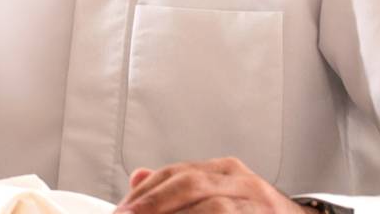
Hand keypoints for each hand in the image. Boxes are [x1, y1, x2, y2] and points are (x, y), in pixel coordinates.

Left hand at [117, 158, 305, 213]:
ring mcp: (259, 202)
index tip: (121, 211)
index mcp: (224, 170)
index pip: (174, 174)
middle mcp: (242, 180)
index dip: (144, 195)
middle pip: (189, 184)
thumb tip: (137, 178)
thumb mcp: (218, 194)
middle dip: (153, 204)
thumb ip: (179, 187)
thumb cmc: (254, 213)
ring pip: (213, 206)